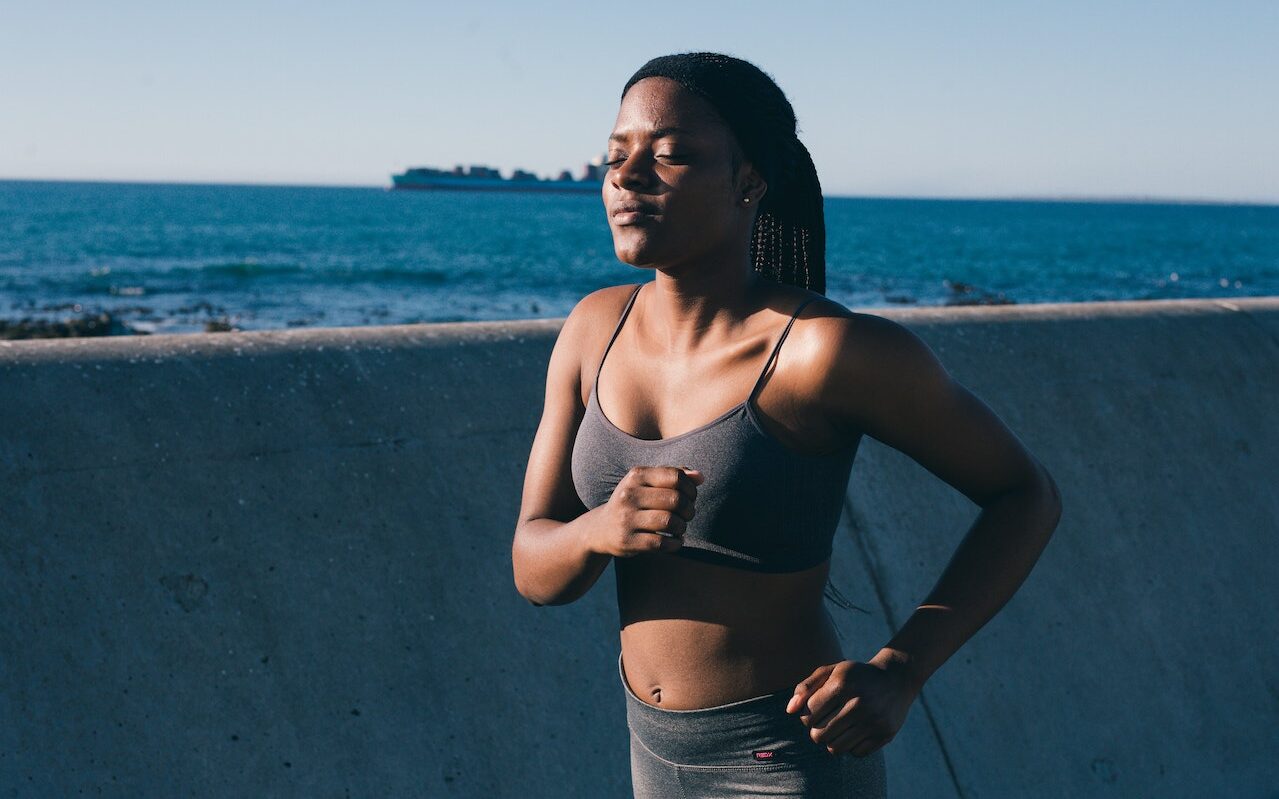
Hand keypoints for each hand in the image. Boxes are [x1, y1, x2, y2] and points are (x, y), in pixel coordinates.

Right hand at [590, 465, 702, 557]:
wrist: (601, 528)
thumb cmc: (634, 502)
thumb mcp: (648, 483)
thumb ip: (674, 475)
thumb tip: (700, 477)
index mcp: (636, 475)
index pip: (675, 476)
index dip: (691, 488)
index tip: (691, 497)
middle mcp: (628, 495)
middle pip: (675, 499)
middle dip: (689, 509)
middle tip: (687, 515)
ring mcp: (626, 518)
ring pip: (670, 521)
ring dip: (682, 527)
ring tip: (680, 528)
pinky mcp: (627, 541)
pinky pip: (661, 543)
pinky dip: (675, 543)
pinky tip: (675, 541)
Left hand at [785, 656, 920, 756]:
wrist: (896, 679)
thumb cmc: (855, 676)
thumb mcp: (831, 672)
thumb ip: (806, 687)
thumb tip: (789, 710)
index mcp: (841, 685)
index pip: (808, 715)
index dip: (806, 716)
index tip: (814, 711)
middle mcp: (858, 703)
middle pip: (819, 735)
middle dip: (816, 731)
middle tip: (823, 723)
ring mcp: (873, 721)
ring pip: (835, 748)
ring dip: (832, 740)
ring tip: (837, 728)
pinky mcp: (885, 734)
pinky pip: (856, 753)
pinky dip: (851, 746)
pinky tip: (855, 732)